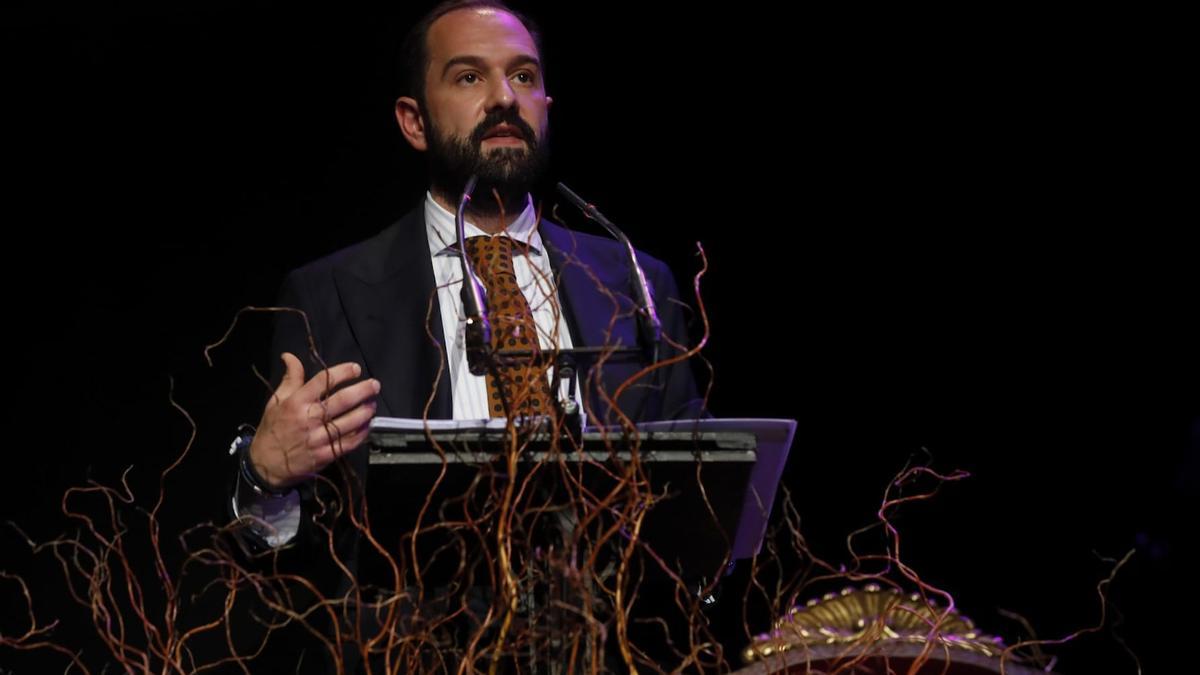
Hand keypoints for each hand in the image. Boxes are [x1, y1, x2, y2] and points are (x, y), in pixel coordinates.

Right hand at [247, 353, 379, 489]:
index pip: (323, 381)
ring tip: (373, 404)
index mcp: (296, 402)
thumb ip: (290, 378)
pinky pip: (349, 442)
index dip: (342, 372)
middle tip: (375, 385)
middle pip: (342, 400)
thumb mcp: (276, 401)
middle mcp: (309, 418)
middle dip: (362, 390)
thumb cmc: (273, 428)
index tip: (356, 369)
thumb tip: (290, 356)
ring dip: (365, 411)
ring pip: (350, 422)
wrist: (266, 464)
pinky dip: (362, 433)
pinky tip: (368, 425)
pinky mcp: (325, 455)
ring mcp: (318, 438)